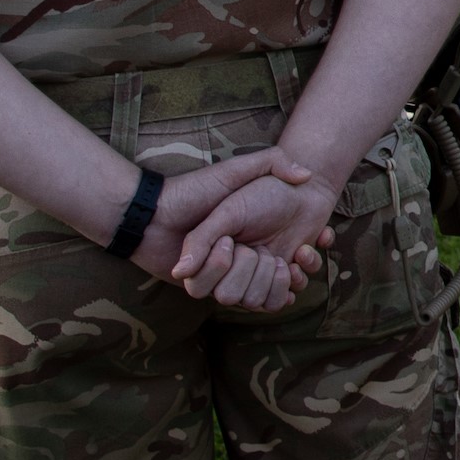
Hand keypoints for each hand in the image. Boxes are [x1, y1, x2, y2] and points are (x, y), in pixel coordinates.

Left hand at [129, 152, 324, 301]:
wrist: (152, 213)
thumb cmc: (194, 189)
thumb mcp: (236, 170)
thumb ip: (273, 163)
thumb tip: (307, 176)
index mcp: (257, 237)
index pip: (293, 260)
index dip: (305, 261)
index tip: (308, 250)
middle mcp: (244, 259)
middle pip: (277, 282)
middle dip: (278, 271)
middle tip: (283, 257)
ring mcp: (224, 274)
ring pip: (253, 294)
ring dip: (253, 273)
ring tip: (253, 252)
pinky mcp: (203, 285)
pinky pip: (224, 296)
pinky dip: (227, 279)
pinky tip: (232, 259)